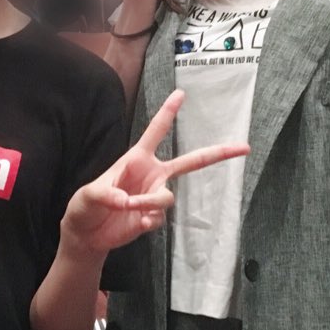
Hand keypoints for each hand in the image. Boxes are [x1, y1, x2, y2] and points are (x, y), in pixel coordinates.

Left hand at [62, 90, 248, 254]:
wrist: (87, 235)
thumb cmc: (84, 207)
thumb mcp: (88, 195)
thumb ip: (107, 194)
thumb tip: (128, 200)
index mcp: (135, 159)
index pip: (155, 132)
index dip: (168, 113)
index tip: (181, 93)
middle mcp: (151, 175)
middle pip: (190, 162)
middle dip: (217, 153)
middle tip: (244, 147)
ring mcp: (154, 196)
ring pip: (168, 197)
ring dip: (150, 203)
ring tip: (130, 208)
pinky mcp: (153, 217)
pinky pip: (159, 218)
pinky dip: (147, 221)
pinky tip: (135, 223)